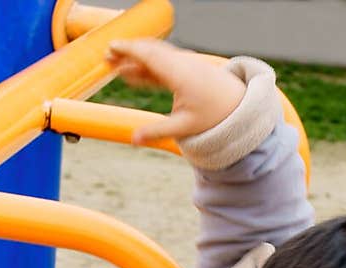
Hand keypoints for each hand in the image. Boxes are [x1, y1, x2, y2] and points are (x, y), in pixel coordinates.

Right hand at [106, 38, 245, 145]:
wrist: (238, 105)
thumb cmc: (214, 116)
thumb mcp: (184, 128)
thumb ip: (157, 132)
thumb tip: (133, 140)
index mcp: (178, 74)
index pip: (148, 55)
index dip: (128, 50)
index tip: (111, 49)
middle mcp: (181, 63)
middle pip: (149, 51)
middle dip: (127, 52)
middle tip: (106, 56)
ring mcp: (184, 63)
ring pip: (155, 55)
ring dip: (135, 58)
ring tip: (115, 65)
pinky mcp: (186, 67)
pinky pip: (162, 62)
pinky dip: (147, 65)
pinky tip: (134, 74)